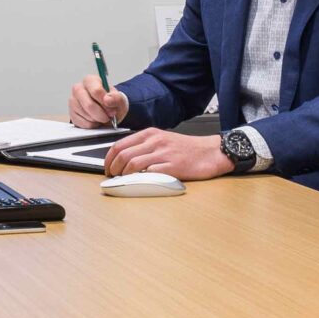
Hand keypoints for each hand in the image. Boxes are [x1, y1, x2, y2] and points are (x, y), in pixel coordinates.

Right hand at [69, 78, 127, 127]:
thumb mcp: (119, 99)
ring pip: (86, 115)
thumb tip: (107, 100)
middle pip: (89, 105)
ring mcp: (73, 102)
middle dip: (101, 114)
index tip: (111, 108)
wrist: (107, 111)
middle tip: (108, 116)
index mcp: (90, 80)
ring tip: (102, 116)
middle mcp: (78, 89)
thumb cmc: (111, 102)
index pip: (96, 90)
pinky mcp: (72, 114)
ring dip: (98, 119)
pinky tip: (95, 120)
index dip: (105, 102)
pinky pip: (83, 123)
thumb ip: (116, 98)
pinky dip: (92, 124)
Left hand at [103, 130, 233, 180]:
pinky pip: (149, 173)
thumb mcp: (163, 139)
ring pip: (133, 164)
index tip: (107, 168)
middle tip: (113, 177)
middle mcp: (155, 141)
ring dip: (123, 175)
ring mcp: (164, 154)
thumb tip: (124, 158)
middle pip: (123, 154)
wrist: (211, 152)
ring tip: (123, 181)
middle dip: (113, 168)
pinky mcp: (173, 167)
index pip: (120, 144)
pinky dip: (140, 179)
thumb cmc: (187, 149)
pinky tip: (138, 183)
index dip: (109, 158)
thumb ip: (145, 146)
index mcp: (151, 134)